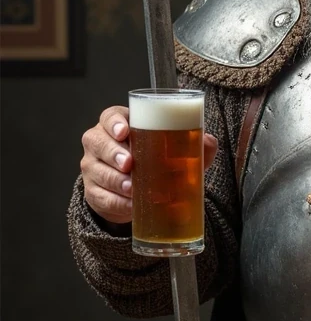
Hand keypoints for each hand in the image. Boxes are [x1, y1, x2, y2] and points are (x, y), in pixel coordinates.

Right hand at [80, 105, 217, 225]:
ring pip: (96, 170)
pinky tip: (130, 204)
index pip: (109, 116)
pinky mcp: (93, 191)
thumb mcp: (174, 151)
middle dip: (113, 152)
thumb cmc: (155, 161)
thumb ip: (193, 143)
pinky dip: (116, 201)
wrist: (138, 194)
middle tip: (130, 163)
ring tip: (132, 187)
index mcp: (118, 124)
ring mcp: (92, 167)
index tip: (124, 132)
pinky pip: (100, 196)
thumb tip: (208, 141)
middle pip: (97, 141)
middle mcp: (100, 142)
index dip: (114, 122)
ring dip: (115, 179)